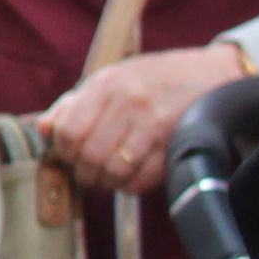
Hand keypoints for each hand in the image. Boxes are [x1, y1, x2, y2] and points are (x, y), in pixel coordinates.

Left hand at [41, 43, 253, 196]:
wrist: (215, 73)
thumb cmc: (157, 79)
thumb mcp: (113, 79)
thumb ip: (74, 104)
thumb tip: (43, 128)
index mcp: (107, 84)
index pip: (67, 132)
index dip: (64, 152)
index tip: (70, 156)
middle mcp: (128, 101)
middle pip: (88, 156)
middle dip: (85, 171)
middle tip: (91, 171)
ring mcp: (154, 123)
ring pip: (113, 171)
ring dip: (108, 181)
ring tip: (111, 175)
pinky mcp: (177, 143)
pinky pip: (142, 179)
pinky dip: (132, 185)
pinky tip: (132, 176)